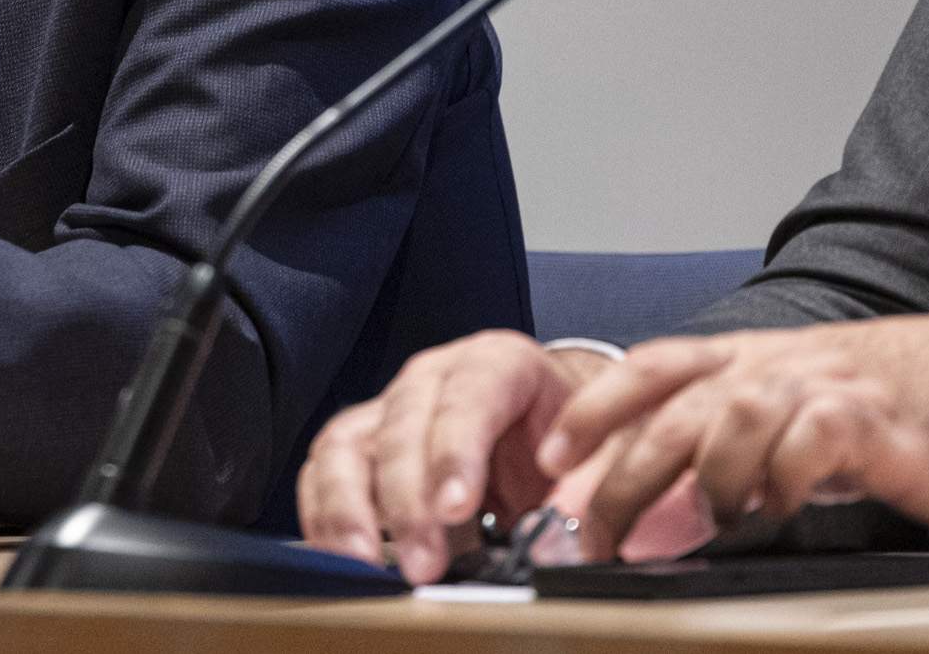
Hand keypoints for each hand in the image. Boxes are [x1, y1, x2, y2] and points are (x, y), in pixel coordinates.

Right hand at [297, 330, 611, 582]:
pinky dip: (324, 513)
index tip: (456, 508)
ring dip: (349, 506)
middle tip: (423, 564)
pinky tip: (341, 555)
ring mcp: (391, 408)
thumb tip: (558, 551)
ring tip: (365, 563)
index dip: (456, 449)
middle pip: (402, 425)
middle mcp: (433, 377)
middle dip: (406, 500)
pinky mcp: (365, 444)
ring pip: (346, 443)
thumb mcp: (604, 458)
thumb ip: (585, 500)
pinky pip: (325, 470)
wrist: (557, 429)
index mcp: (500, 363)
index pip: (470, 395)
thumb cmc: (578, 439)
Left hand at [535, 315, 928, 561]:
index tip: (548, 458)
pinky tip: (781, 504)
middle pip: (670, 416)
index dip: (591, 411)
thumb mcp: (774, 408)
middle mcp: (761, 367)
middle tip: (600, 533)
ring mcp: (808, 387)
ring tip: (720, 516)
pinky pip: (800, 446)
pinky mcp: (857, 418)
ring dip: (713, 481)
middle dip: (624, 479)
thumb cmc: (860, 404)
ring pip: (728, 423)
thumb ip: (711, 438)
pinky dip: (780, 482)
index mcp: (732, 360)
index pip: (643, 371)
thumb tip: (636, 489)